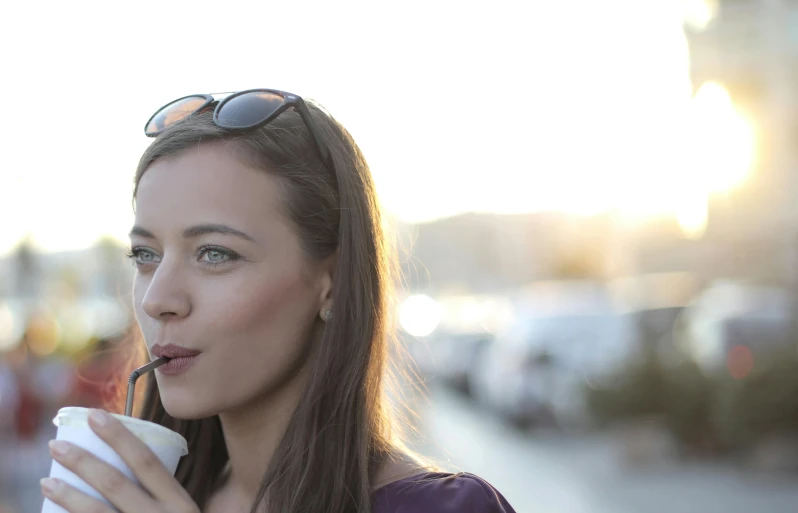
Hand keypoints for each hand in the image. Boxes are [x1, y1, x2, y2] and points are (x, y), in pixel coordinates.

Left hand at [41, 409, 197, 512]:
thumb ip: (164, 499)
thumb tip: (131, 468)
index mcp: (180, 504)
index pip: (147, 462)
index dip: (120, 437)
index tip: (95, 416)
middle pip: (116, 484)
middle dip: (83, 461)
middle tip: (57, 445)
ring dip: (68, 495)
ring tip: (47, 480)